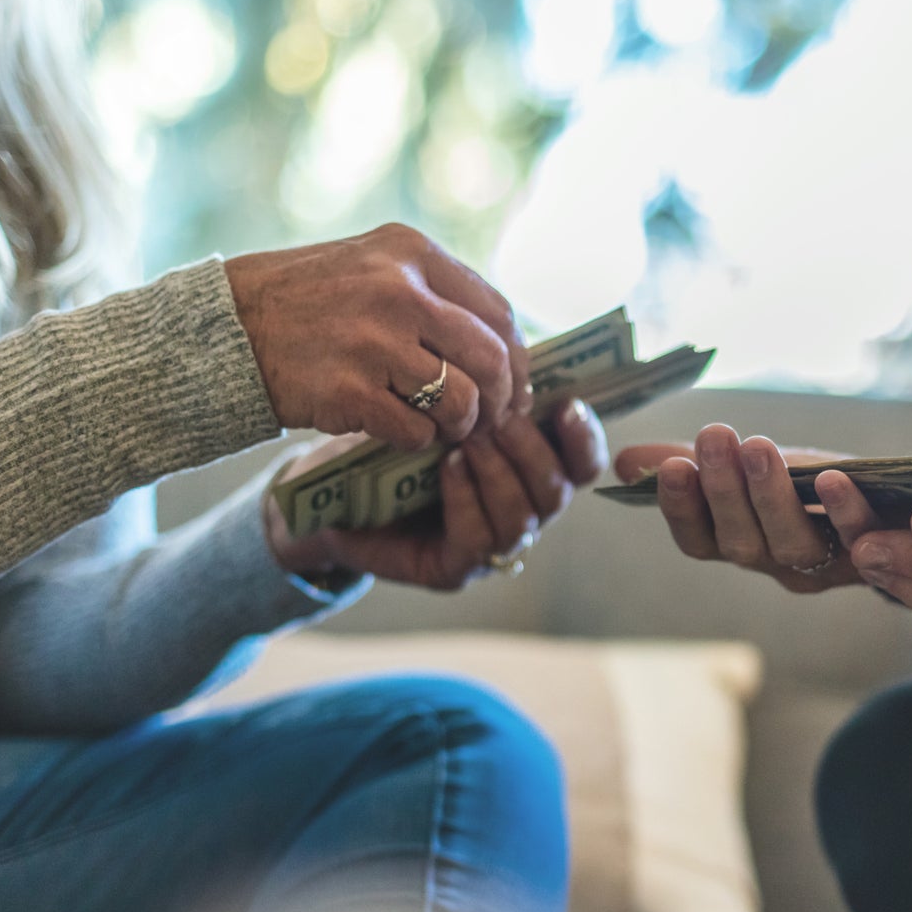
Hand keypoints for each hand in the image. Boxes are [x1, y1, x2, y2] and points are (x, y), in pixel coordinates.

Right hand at [225, 224, 530, 453]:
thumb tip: (506, 342)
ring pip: (460, 400)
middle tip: (491, 419)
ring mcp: (374, 341)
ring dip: (460, 425)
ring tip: (444, 427)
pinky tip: (399, 430)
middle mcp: (399, 291)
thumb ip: (434, 291)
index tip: (515, 385)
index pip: (498, 313)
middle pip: (491, 359)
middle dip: (500, 399)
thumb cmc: (308, 302)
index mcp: (412, 253)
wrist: (228, 328)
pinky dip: (417, 439)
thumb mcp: (373, 266)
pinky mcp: (349, 390)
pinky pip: (416, 430)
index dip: (518, 358)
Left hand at [265, 401, 607, 591]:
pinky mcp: (453, 569)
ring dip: (499, 473)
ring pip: (523, 517)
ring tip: (468, 437)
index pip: (582, 464)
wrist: (326, 495)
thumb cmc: (386, 443)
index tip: (567, 405)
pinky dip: (468, 498)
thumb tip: (513, 341)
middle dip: (532, 450)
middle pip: (559, 491)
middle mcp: (520, 513)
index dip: (585, 438)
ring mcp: (490, 548)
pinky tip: (449, 465)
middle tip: (499, 417)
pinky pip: (478, 539)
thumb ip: (482, 388)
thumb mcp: (439, 406)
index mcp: (528, 473)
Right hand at [615, 427, 886, 593]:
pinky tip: (832, 477)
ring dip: (770, 497)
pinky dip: (844, 511)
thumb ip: (691, 464)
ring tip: (757, 447)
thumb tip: (625, 461)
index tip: (672, 467)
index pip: (697, 540)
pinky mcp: (871, 554)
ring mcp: (822, 565)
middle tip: (713, 437)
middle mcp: (774, 563)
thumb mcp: (747, 468)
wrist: (892, 506)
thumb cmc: (807, 485)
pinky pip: (857, 539)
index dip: (681, 509)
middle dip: (723, 491)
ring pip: (791, 545)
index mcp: (737, 543)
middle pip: (740, 543)